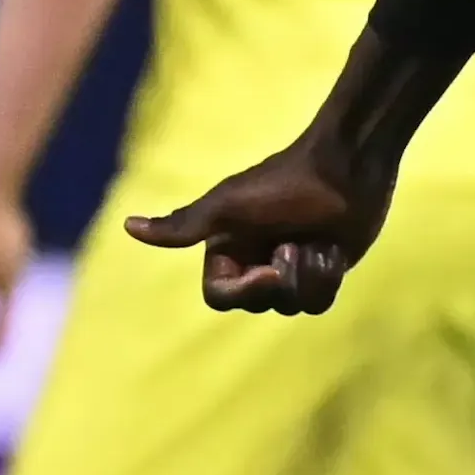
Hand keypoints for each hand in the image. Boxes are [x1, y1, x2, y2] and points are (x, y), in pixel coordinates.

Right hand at [124, 134, 393, 314]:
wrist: (347, 167)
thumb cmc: (286, 182)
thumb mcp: (229, 205)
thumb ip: (182, 225)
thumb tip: (127, 226)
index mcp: (226, 248)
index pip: (219, 298)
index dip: (246, 291)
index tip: (271, 270)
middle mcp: (253, 261)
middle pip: (258, 306)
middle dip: (282, 278)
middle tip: (295, 240)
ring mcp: (289, 269)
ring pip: (293, 308)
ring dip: (309, 274)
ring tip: (317, 241)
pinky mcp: (321, 272)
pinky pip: (321, 303)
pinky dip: (328, 276)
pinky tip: (334, 247)